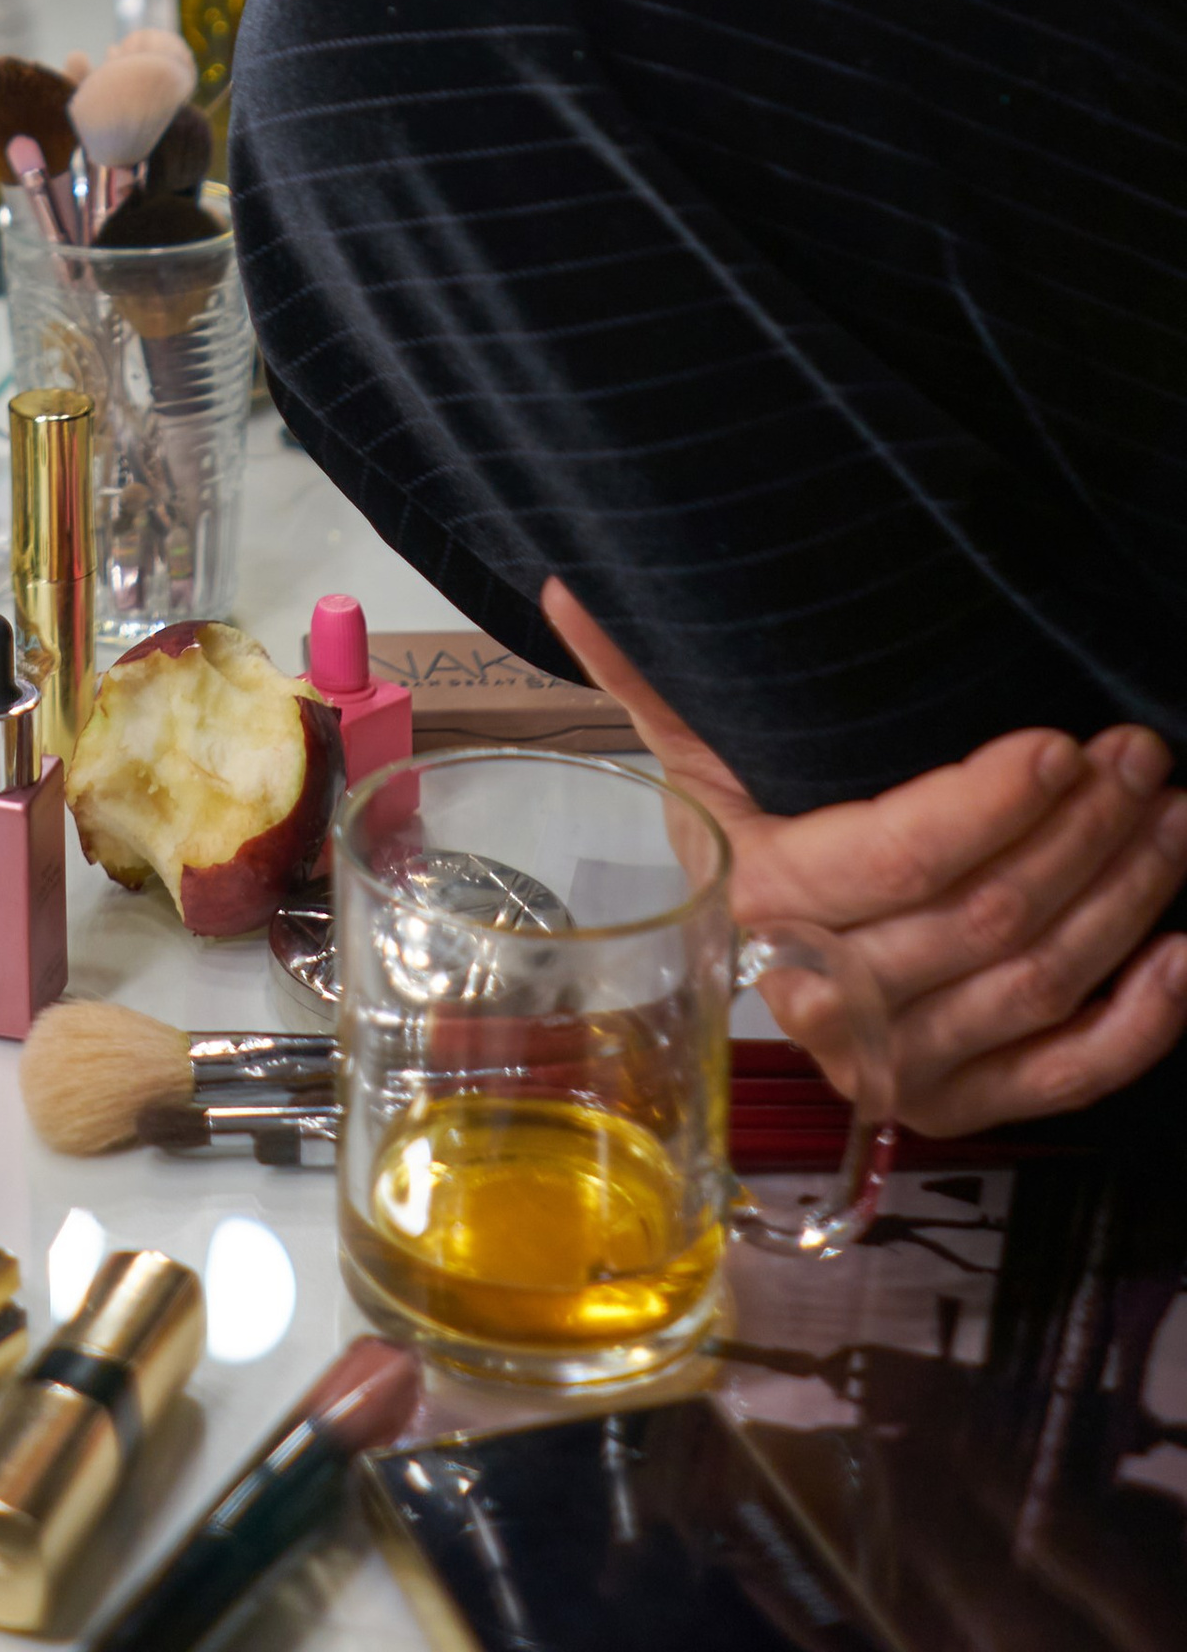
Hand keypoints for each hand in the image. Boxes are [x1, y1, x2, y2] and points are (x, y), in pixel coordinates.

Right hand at [541, 580, 1186, 1135]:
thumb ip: (642, 671)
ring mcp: (898, 1067)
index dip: (989, 803)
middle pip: (986, 918)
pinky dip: (1142, 1023)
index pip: (900, 855)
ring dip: (1125, 897)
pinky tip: (1184, 948)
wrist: (736, 972)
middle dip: (1083, 831)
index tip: (1057, 742)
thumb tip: (567, 586)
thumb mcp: (689, 754)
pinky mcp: (960, 1108)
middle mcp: (828, 996)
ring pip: (1039, 985)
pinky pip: (1069, 1078)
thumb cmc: (737, 838)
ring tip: (1170, 815)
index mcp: (767, 898)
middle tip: (1139, 753)